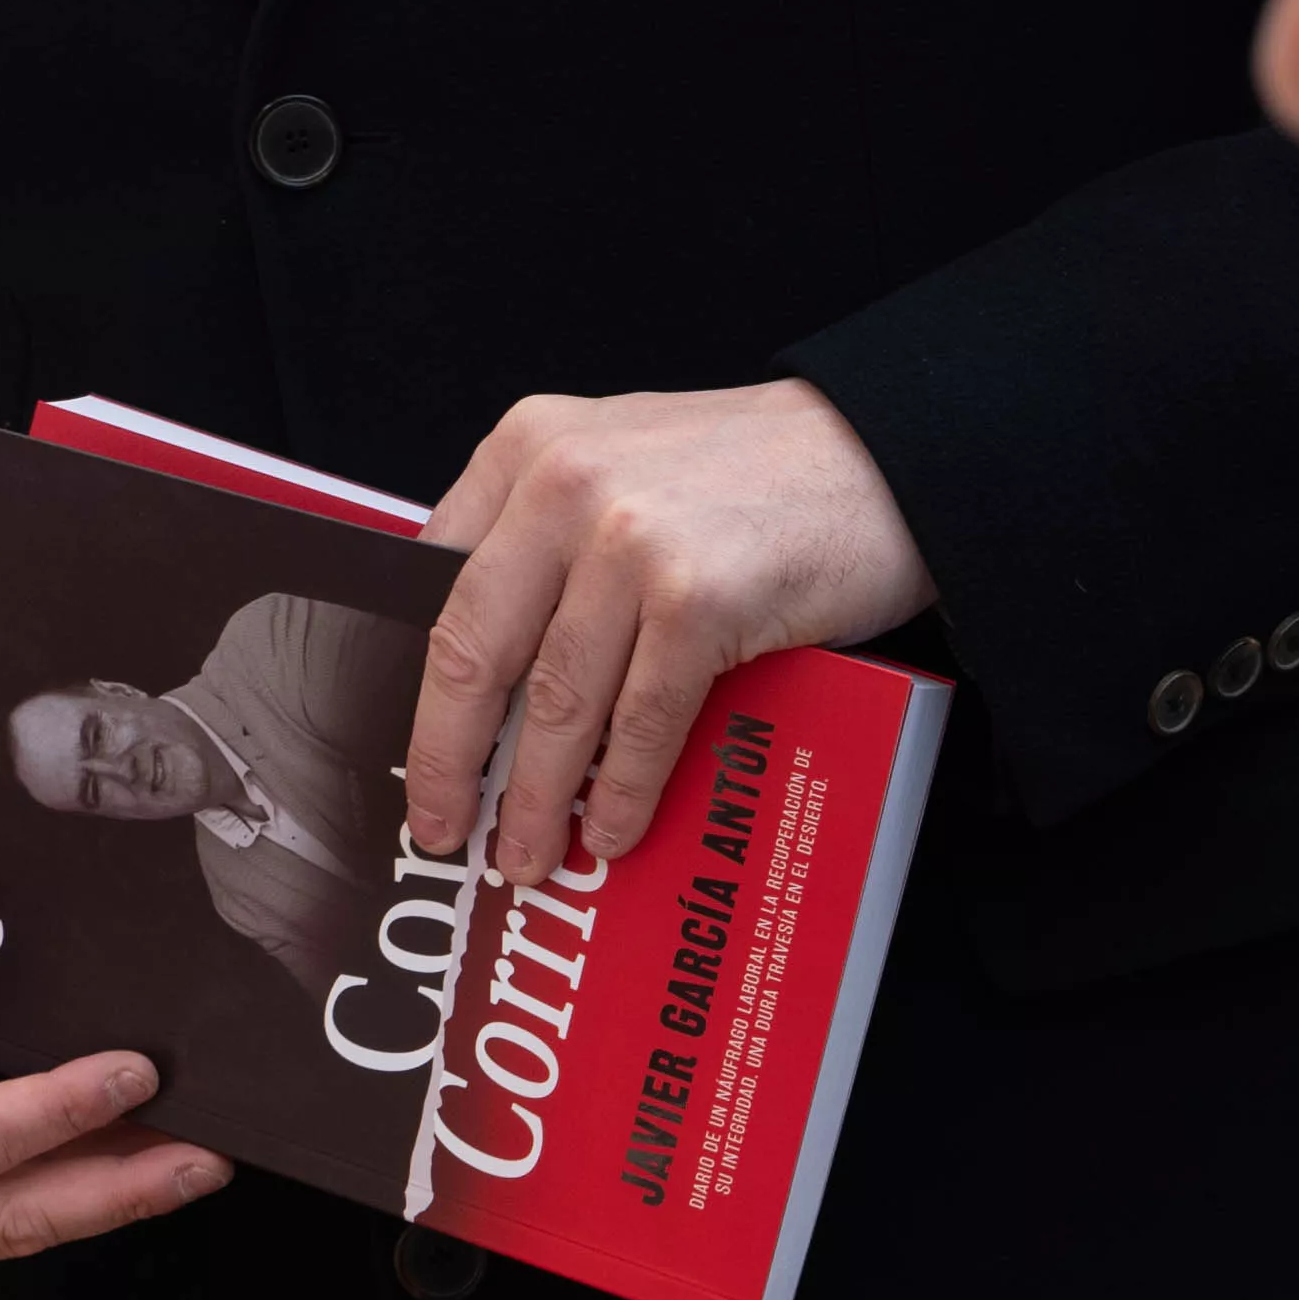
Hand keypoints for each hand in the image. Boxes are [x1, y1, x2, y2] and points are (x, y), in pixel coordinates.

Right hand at [0, 924, 228, 1289]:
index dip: (51, 1111)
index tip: (133, 1069)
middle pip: (6, 1216)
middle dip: (115, 1186)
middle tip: (208, 1151)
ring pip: (14, 1235)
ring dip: (109, 1200)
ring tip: (195, 1162)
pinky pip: (3, 1232)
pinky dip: (73, 1201)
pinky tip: (131, 1167)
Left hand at [402, 381, 935, 884]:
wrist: (885, 451)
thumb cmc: (751, 469)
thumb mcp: (619, 459)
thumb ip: (546, 533)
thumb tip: (484, 665)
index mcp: (528, 445)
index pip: (436, 584)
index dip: (419, 684)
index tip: (413, 750)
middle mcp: (564, 484)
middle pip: (473, 652)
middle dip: (450, 760)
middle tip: (442, 828)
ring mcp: (631, 542)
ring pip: (555, 703)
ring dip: (534, 798)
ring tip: (526, 854)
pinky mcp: (698, 598)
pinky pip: (640, 723)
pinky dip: (620, 791)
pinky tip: (612, 830)